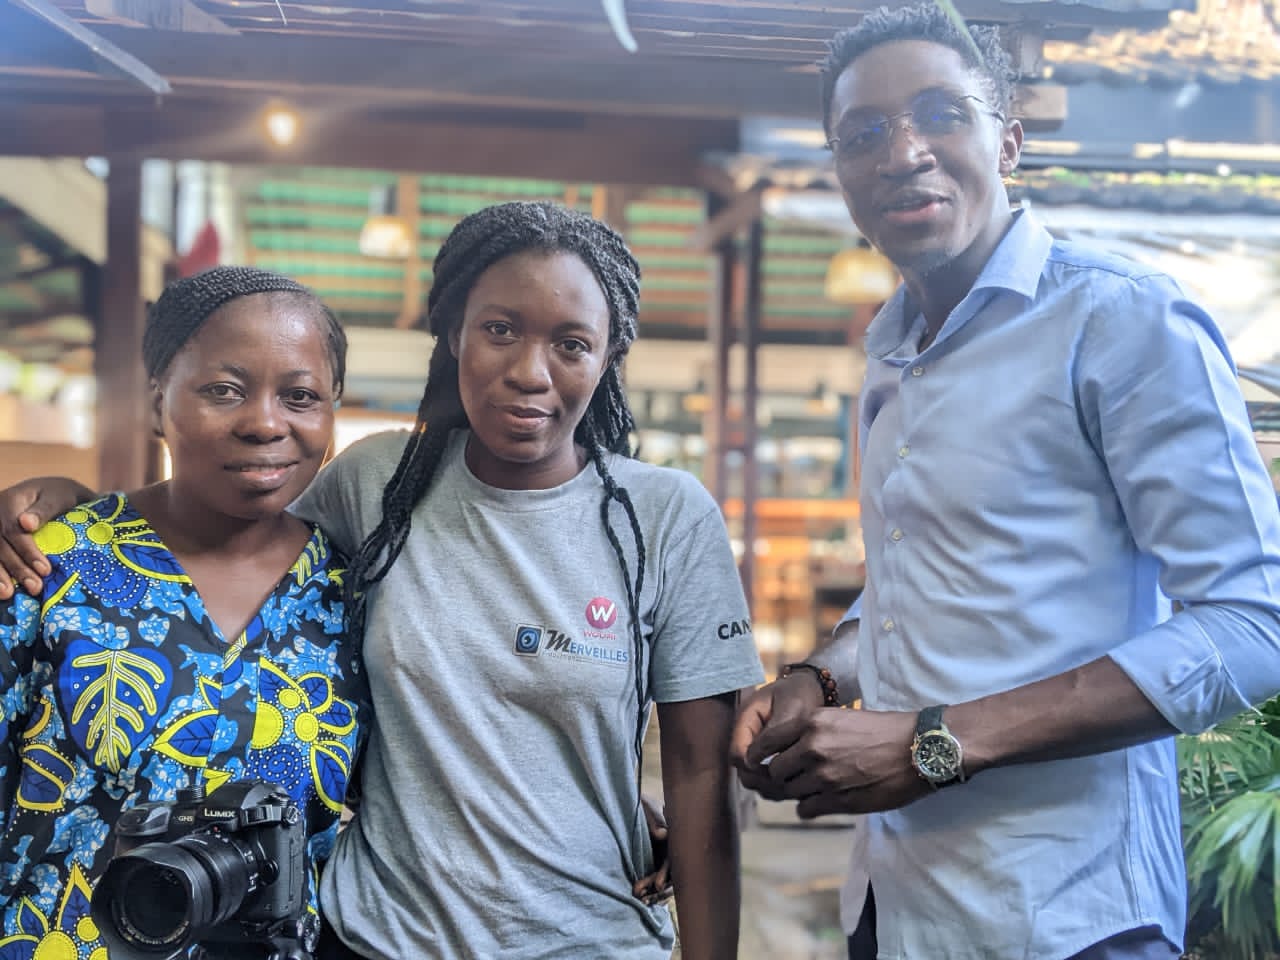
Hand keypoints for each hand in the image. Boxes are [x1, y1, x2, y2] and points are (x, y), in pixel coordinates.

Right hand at [0, 477, 86, 599]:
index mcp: (11, 501)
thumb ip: (45, 509)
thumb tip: (26, 524)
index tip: (45, 570)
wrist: (51, 493)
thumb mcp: (58, 497)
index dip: (27, 552)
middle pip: (0, 545)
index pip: (14, 530)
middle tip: (35, 588)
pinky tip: (0, 589)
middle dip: (17, 568)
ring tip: (8, 594)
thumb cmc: (60, 497)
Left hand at [632, 794, 672, 905]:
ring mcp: (664, 857)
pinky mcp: (655, 862)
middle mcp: (672, 849)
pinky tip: (639, 896)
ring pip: (664, 880)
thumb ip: (654, 818)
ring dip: (653, 891)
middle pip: (671, 874)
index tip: (658, 885)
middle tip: (641, 895)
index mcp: (674, 836)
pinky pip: (656, 880)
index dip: (667, 873)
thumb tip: (662, 834)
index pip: (674, 859)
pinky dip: (649, 890)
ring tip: (638, 897)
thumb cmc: (641, 802)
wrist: (631, 803)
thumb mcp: (646, 806)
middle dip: (658, 888)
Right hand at [729, 676, 822, 799]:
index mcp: (745, 718)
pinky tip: (794, 783)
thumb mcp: (790, 710)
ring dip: (768, 785)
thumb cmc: (800, 694)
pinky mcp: (766, 753)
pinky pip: (764, 774)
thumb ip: (772, 735)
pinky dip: (776, 782)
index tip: (775, 774)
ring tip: (792, 786)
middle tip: (785, 786)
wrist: (812, 687)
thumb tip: (753, 761)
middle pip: (742, 768)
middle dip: (760, 780)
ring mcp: (754, 744)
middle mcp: (746, 734)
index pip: (737, 753)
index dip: (751, 768)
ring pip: (752, 775)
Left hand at [752, 708, 929, 817]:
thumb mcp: (840, 718)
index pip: (765, 742)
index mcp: (811, 722)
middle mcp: (813, 748)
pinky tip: (821, 799)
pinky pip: (805, 809)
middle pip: (775, 771)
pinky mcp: (838, 801)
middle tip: (793, 776)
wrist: (918, 749)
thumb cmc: (883, 731)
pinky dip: (809, 807)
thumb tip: (782, 749)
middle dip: (781, 776)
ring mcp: (824, 777)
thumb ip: (810, 732)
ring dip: (797, 792)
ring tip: (814, 786)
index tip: (758, 761)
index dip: (759, 755)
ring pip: (790, 792)